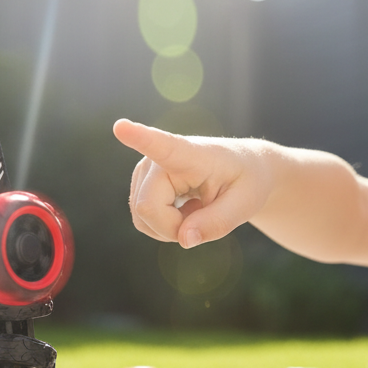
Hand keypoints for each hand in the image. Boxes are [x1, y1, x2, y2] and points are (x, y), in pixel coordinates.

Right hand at [113, 119, 272, 248]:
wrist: (243, 170)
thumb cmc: (246, 182)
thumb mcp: (245, 205)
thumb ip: (217, 223)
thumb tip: (184, 240)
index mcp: (190, 154)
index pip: (162, 145)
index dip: (139, 137)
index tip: (120, 127)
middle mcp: (158, 158)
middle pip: (147, 208)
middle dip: (173, 228)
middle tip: (204, 217)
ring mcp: (145, 170)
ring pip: (142, 217)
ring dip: (170, 228)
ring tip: (197, 209)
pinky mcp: (139, 182)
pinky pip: (142, 219)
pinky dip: (165, 226)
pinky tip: (185, 210)